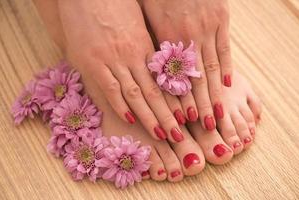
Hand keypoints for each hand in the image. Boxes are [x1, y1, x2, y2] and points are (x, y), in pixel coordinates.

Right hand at [58, 0, 183, 141]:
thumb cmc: (114, 7)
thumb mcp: (136, 27)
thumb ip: (143, 50)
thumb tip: (154, 71)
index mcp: (145, 47)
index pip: (164, 81)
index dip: (176, 101)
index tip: (186, 117)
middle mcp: (133, 56)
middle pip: (154, 92)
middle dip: (167, 116)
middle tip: (179, 135)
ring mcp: (112, 59)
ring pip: (136, 94)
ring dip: (149, 116)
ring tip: (162, 134)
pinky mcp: (92, 61)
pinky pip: (110, 88)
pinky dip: (120, 105)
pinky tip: (130, 119)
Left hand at [141, 0, 232, 128]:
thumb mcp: (145, 18)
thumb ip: (151, 45)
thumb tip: (150, 70)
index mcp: (165, 39)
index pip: (173, 79)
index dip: (177, 102)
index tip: (181, 121)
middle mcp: (186, 39)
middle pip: (193, 80)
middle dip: (197, 106)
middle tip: (202, 128)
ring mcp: (206, 29)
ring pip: (210, 70)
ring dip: (213, 95)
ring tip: (215, 116)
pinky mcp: (220, 19)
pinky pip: (224, 49)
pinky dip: (226, 70)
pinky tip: (227, 87)